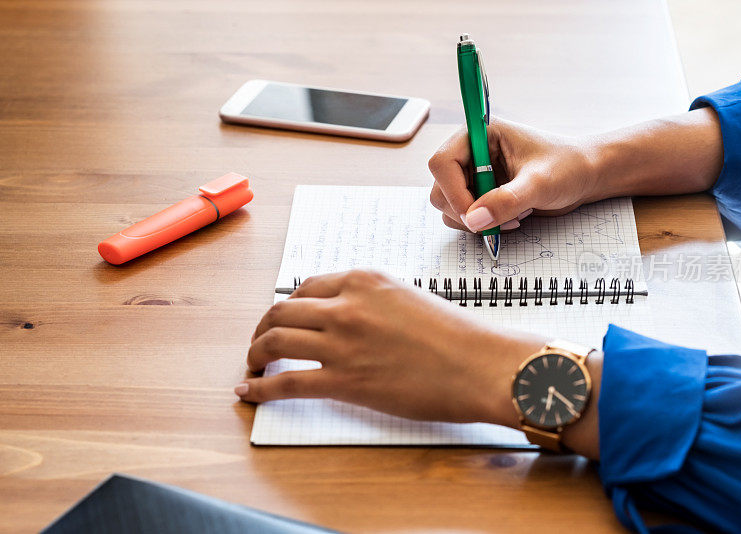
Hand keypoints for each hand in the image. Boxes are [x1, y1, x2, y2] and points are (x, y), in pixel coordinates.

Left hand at [237, 270, 545, 426]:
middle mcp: (346, 305)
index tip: (282, 318)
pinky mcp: (344, 380)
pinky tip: (249, 392)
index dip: (287, 306)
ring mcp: (342, 342)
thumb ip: (372, 302)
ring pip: (274, 342)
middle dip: (262, 328)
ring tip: (252, 366)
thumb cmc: (457, 335)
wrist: (480, 364)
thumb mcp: (409, 298)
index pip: (307, 287)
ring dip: (255, 354)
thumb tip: (347, 318)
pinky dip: (259, 388)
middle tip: (259, 343)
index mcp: (364, 279)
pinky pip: (285, 383)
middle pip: (281, 312)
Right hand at [427, 117, 599, 232]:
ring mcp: (475, 176)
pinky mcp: (482, 194)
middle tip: (495, 221)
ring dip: (475, 220)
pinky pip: (465, 216)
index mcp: (480, 135)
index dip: (452, 191)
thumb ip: (506, 200)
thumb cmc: (568, 166)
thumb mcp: (540, 183)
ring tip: (510, 217)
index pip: (442, 162)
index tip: (474, 214)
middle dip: (464, 210)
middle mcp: (472, 154)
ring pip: (448, 206)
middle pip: (440, 188)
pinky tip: (510, 219)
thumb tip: (473, 221)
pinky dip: (483, 225)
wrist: (585, 176)